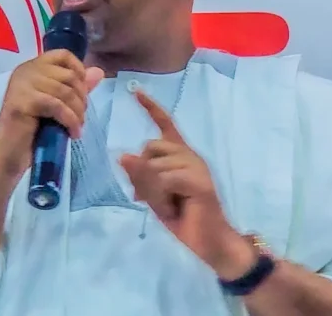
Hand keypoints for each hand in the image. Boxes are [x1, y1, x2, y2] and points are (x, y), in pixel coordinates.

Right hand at [0, 50, 103, 179]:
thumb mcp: (58, 106)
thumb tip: (98, 72)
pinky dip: (70, 121)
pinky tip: (72, 133)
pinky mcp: (22, 102)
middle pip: (68, 75)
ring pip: (65, 91)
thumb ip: (75, 87)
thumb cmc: (32, 132)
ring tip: (76, 128)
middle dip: (81, 98)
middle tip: (80, 118)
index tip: (83, 94)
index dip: (79, 71)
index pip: (63, 55)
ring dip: (77, 112)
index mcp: (31, 68)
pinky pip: (57, 106)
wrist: (9, 156)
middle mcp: (25, 71)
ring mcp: (21, 85)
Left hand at [120, 90, 256, 279]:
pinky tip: (175, 206)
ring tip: (169, 204)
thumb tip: (122, 155)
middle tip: (153, 197)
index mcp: (180, 155)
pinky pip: (165, 179)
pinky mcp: (200, 181)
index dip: (150, 107)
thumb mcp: (154, 196)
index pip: (165, 124)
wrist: (209, 241)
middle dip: (144, 172)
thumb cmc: (182, 217)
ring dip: (153, 190)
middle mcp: (190, 154)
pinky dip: (163, 196)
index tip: (135, 90)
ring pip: (155, 165)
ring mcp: (197, 166)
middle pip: (150, 146)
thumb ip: (140, 176)